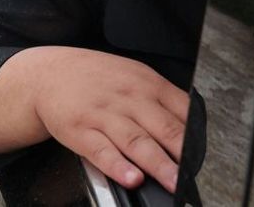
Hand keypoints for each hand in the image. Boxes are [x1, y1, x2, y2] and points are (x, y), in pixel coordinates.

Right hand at [33, 47, 188, 191]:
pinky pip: (102, 151)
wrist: (49, 73)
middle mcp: (128, 99)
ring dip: (156, 164)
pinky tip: (130, 177)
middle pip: (163, 128)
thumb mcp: (134, 76)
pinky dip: (117, 166)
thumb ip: (163, 100)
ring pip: (136, 142)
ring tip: (171, 181)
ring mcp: (104, 115)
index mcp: (147, 84)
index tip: (204, 158)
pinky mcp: (81, 131)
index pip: (182, 111)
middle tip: (193, 175)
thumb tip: (193, 128)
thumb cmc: (96, 78)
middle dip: (181, 155)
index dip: (196, 138)